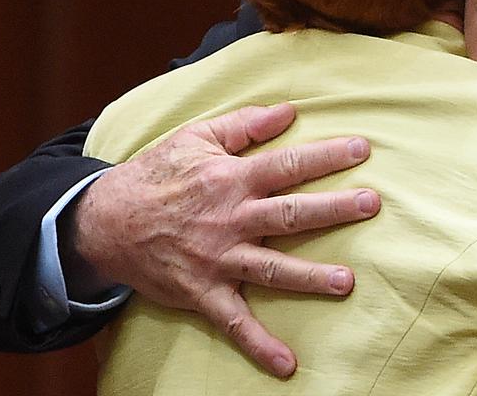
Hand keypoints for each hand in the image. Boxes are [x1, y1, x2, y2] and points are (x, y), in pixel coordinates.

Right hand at [61, 103, 379, 376]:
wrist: (105, 222)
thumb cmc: (156, 174)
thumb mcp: (195, 137)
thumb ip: (244, 125)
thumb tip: (289, 111)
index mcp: (230, 179)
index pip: (287, 165)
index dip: (326, 156)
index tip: (362, 149)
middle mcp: (229, 219)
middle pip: (290, 214)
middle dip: (333, 209)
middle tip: (371, 204)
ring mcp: (218, 259)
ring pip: (271, 269)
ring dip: (309, 278)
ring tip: (346, 283)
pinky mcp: (203, 292)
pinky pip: (234, 323)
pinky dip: (260, 346)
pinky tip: (288, 365)